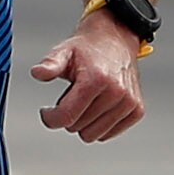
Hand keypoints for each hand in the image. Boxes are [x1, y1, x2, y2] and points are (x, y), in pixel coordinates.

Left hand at [31, 17, 144, 142]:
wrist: (116, 39)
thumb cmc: (88, 48)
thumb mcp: (63, 51)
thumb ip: (50, 65)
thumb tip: (37, 72)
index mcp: (96, 79)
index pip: (66, 116)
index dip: (50, 119)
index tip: (47, 112)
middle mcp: (116, 92)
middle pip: (77, 127)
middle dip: (68, 115)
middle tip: (72, 95)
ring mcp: (128, 103)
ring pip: (93, 135)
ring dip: (84, 122)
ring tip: (86, 100)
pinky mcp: (136, 110)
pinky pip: (108, 134)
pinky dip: (99, 125)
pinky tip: (98, 106)